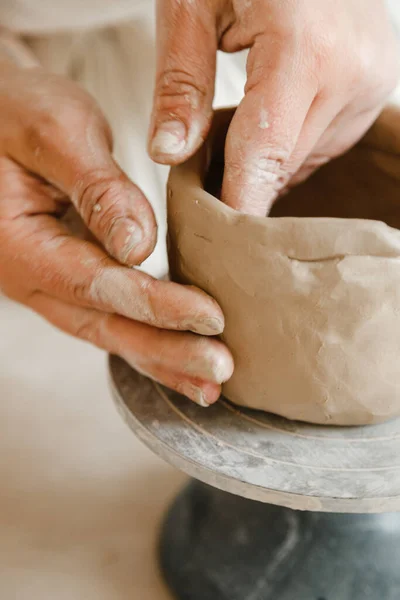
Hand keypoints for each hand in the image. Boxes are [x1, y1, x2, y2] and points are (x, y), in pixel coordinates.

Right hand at [0, 57, 232, 406]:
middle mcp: (30, 276)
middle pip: (103, 325)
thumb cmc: (17, 112)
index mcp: (18, 244)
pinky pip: (108, 318)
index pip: (94, 284)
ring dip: (161, 360)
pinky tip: (181, 360)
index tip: (210, 319)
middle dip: (165, 351)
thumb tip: (138, 245)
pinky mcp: (69, 279)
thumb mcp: (56, 131)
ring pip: (108, 332)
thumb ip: (97, 188)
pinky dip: (147, 340)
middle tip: (220, 370)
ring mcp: (48, 284)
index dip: (154, 305)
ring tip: (210, 383)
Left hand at [150, 0, 399, 214]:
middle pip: (281, 164)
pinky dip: (289, 143)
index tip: (214, 247)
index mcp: (305, 45)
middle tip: (200, 177)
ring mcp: (371, 80)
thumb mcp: (192, 2)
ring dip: (265, 160)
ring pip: (301, 158)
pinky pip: (322, 141)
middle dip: (240, 180)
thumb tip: (169, 155)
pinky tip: (271, 117)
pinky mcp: (376, 85)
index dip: (237, 207)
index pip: (264, 156)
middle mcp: (351, 71)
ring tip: (236, 127)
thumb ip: (181, 83)